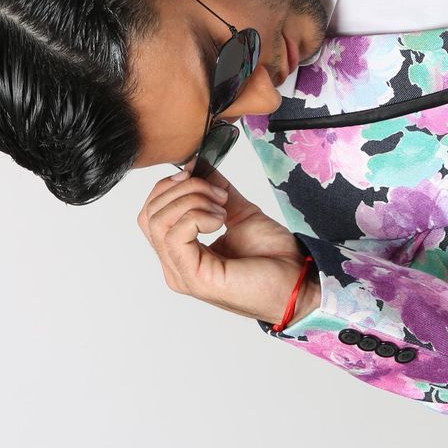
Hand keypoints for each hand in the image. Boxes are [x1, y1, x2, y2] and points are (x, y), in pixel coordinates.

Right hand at [137, 167, 305, 324]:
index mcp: (182, 251)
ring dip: (193, 201)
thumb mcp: (240, 213)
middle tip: (219, 195)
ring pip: (159, 221)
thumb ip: (217, 191)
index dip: (171, 186)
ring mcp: (181, 273)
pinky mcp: (194, 277)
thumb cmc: (273, 258)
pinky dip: (198, 217)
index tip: (202, 176)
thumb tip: (199, 165)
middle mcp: (175, 264)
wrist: (298, 282)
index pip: (151, 212)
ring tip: (222, 209)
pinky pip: (175, 235)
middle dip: (184, 189)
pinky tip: (220, 221)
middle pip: (150, 213)